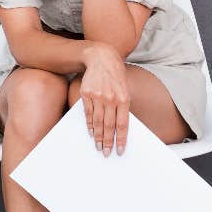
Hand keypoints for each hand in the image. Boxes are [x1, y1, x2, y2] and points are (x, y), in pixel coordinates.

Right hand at [80, 41, 129, 156]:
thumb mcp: (125, 89)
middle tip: (107, 153)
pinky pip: (88, 113)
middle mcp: (111, 98)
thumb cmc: (116, 76)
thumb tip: (120, 127)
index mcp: (123, 99)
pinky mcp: (86, 93)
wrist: (101, 58)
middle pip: (109, 126)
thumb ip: (123, 107)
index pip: (122, 124)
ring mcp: (98, 96)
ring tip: (99, 147)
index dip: (120, 139)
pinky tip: (91, 133)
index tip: (119, 150)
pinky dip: (90, 125)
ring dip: (98, 137)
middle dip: (108, 142)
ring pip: (98, 121)